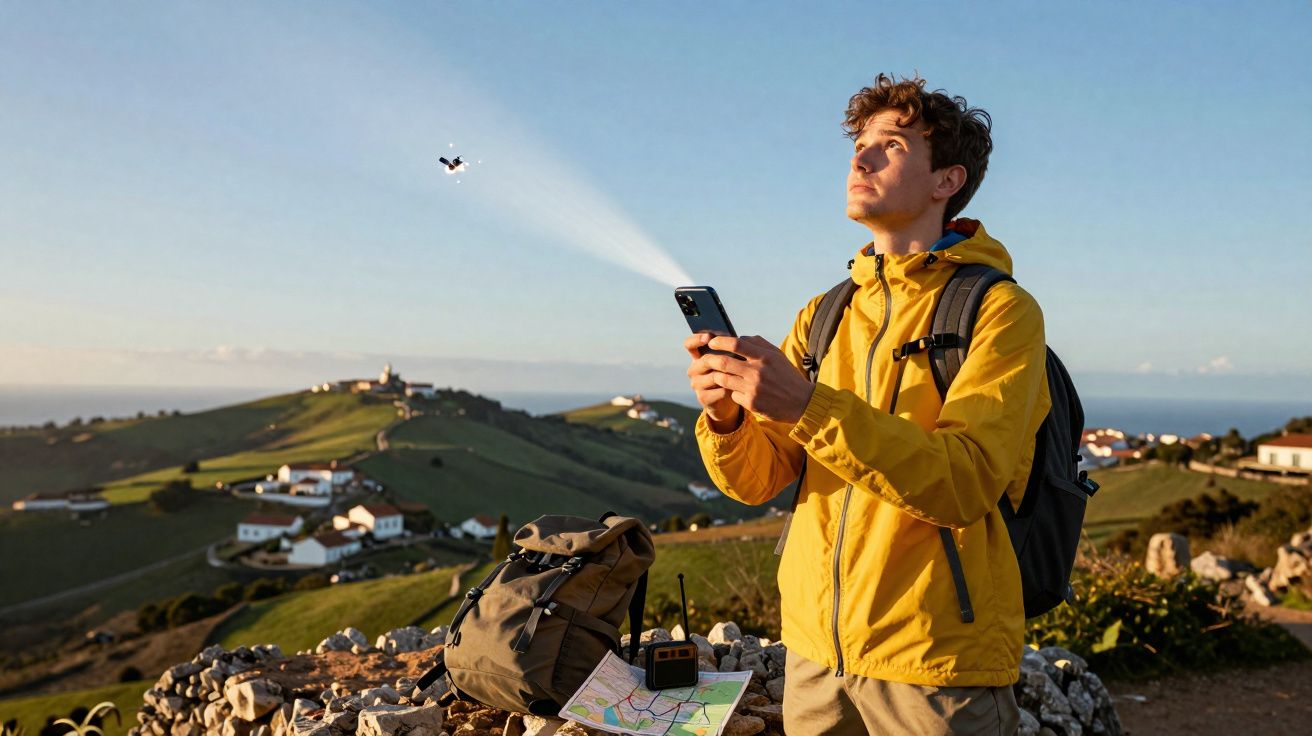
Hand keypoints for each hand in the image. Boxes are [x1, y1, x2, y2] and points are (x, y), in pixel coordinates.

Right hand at [685, 333, 742, 431]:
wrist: (728, 401)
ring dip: (730, 376)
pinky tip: (740, 388)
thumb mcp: (729, 360)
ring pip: (714, 376)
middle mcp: (694, 370)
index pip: (689, 344)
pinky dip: (732, 389)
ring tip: (743, 375)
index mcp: (698, 357)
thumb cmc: (730, 376)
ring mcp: (697, 384)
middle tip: (738, 359)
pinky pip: (720, 391)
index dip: (697, 339)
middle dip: (723, 360)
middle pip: (705, 360)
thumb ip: (729, 350)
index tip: (709, 337)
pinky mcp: (703, 398)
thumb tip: (738, 338)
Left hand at [694, 335, 814, 424]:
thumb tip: (739, 338)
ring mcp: (753, 388)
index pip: (736, 344)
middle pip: (724, 362)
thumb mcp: (778, 356)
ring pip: (723, 380)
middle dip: (711, 359)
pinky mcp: (752, 403)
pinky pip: (732, 395)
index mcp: (765, 357)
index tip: (712, 342)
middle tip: (707, 359)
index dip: (720, 341)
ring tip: (720, 375)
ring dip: (719, 376)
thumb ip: (759, 344)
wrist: (802, 403)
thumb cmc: (787, 376)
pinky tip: (739, 392)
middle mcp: (758, 372)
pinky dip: (733, 392)